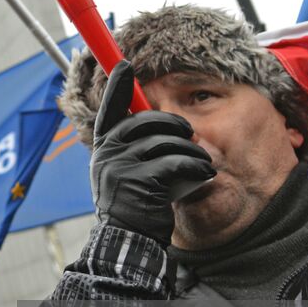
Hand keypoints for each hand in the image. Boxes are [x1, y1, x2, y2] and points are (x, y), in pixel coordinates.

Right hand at [91, 61, 213, 244]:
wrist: (127, 241)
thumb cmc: (134, 207)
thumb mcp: (127, 174)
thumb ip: (136, 150)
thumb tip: (161, 127)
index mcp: (105, 148)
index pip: (109, 110)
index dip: (117, 87)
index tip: (125, 65)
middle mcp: (108, 153)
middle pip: (146, 119)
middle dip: (174, 124)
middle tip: (190, 136)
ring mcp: (121, 166)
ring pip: (165, 140)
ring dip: (190, 150)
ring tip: (202, 164)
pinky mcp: (140, 181)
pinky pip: (174, 161)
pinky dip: (194, 166)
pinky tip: (203, 175)